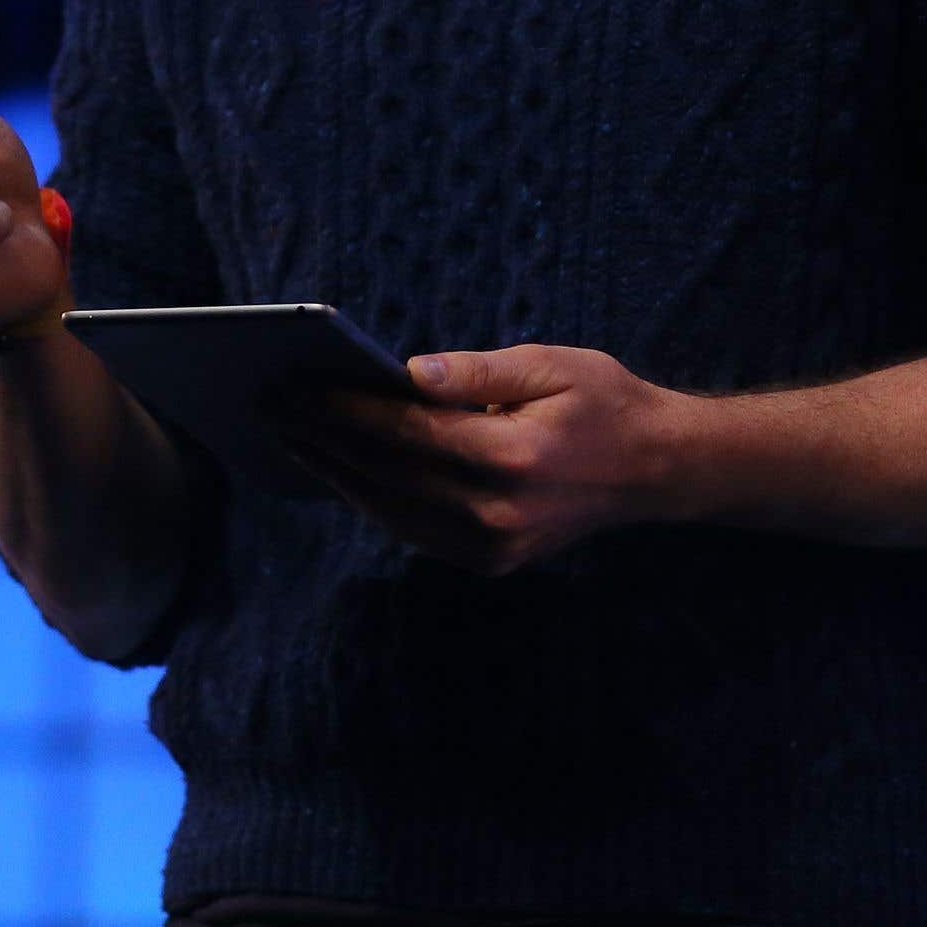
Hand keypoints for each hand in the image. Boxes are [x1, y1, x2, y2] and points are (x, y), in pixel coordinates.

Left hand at [261, 344, 685, 575]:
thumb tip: (408, 372)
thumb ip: (478, 371)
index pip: (407, 434)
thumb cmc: (604, 403)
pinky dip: (370, 500)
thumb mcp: (553, 364)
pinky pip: (413, 531)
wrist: (658, 472)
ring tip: (289, 437)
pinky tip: (339, 470)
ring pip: (391, 512)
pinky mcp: (490, 561)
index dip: (346, 411)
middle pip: (387, 477)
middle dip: (322, 440)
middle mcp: (497, 513)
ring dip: (335, 474)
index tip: (297, 386)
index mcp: (513, 457)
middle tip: (269, 407)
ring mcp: (492, 547)